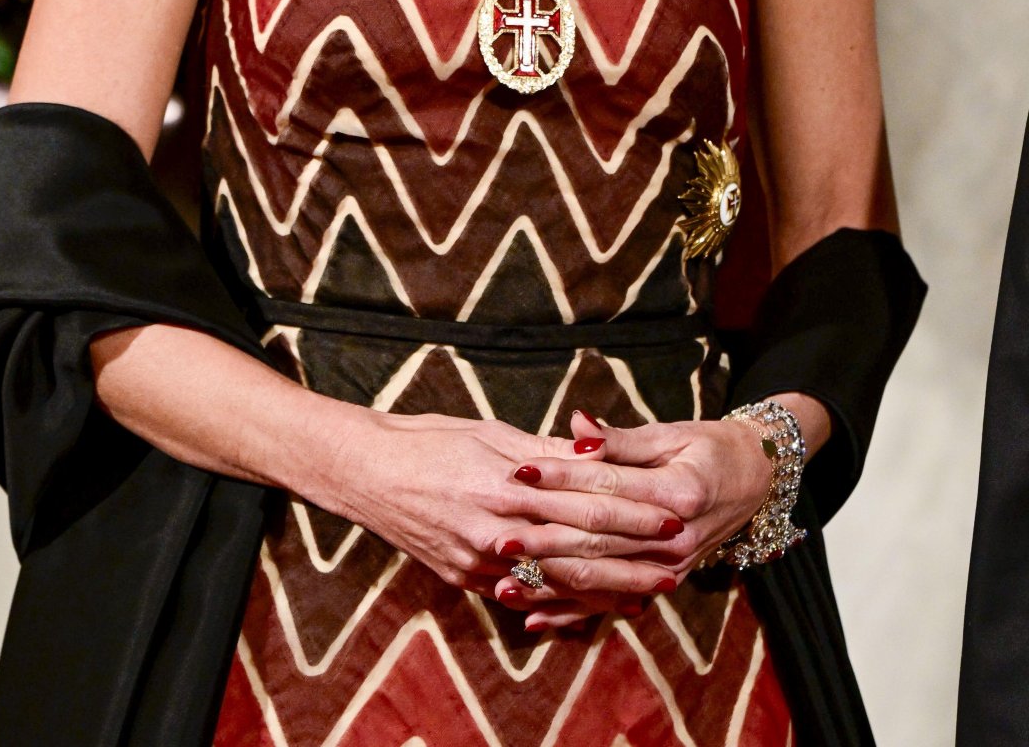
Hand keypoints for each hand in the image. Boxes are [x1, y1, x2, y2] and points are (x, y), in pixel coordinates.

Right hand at [318, 407, 683, 602]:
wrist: (365, 472)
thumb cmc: (429, 441)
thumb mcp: (490, 433)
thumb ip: (546, 451)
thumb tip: (596, 450)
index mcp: (509, 484)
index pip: (586, 501)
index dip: (632, 511)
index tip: (670, 515)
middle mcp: (497, 528)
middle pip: (579, 547)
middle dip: (631, 558)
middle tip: (675, 563)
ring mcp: (480, 562)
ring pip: (555, 582)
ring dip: (604, 590)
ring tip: (644, 594)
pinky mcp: (464, 580)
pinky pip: (521, 598)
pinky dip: (558, 604)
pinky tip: (586, 608)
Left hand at [491, 408, 774, 629]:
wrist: (755, 481)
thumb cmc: (708, 449)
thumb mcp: (670, 434)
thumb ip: (621, 439)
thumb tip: (577, 425)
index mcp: (677, 493)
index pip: (606, 488)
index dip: (560, 479)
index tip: (518, 471)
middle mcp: (673, 540)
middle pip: (597, 540)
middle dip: (543, 538)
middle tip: (497, 535)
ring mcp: (668, 569)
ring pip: (599, 579)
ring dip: (548, 582)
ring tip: (501, 580)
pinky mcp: (661, 584)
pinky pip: (609, 603)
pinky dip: (570, 612)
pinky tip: (532, 618)